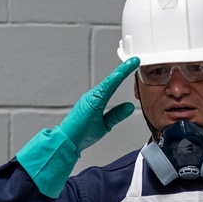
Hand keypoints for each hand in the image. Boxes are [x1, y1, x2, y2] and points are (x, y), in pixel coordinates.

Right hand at [16, 57, 138, 196]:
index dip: (123, 73)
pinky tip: (119, 76)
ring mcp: (89, 98)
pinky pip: (102, 90)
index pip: (112, 84)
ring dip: (120, 73)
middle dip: (124, 69)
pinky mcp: (88, 103)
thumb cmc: (81, 134)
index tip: (134, 63)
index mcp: (95, 100)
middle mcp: (92, 96)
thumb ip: (116, 115)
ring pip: (107, 82)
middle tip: (136, 59)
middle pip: (111, 80)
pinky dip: (111, 82)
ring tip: (131, 63)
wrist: (66, 142)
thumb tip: (129, 107)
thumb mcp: (104, 125)